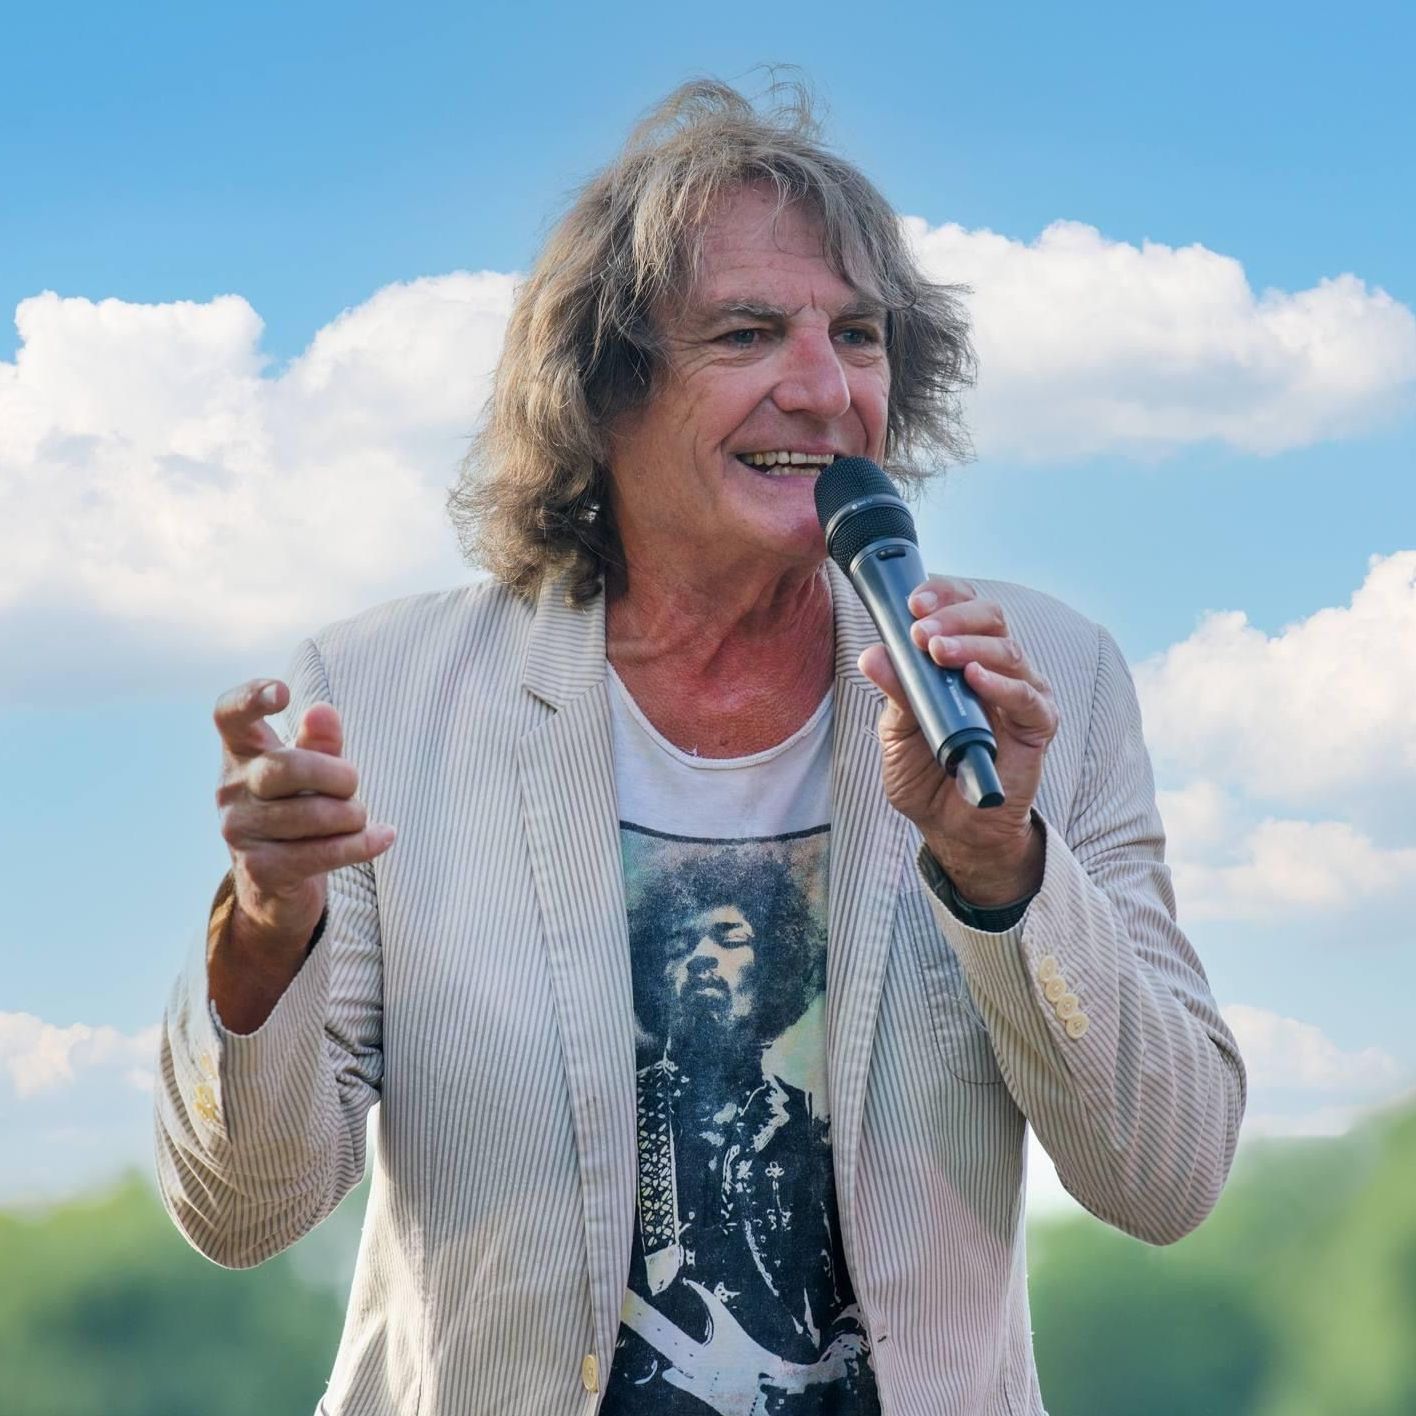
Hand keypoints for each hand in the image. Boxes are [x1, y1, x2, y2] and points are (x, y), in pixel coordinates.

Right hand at [214, 679, 394, 957]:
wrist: (277, 884)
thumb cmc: (300, 808)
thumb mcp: (314, 771)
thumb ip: (321, 742)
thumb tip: (323, 712)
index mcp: (242, 753)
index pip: (229, 715)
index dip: (250, 697)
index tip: (284, 692)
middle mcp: (231, 789)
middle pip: (287, 767)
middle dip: (338, 776)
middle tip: (353, 784)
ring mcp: (239, 831)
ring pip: (313, 814)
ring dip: (353, 815)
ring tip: (357, 817)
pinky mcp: (260, 869)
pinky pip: (323, 852)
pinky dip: (363, 844)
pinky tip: (385, 836)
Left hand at [857, 576, 1056, 904]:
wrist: (952, 827)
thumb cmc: (926, 773)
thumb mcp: (897, 732)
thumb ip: (895, 693)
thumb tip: (874, 655)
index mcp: (962, 657)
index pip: (962, 606)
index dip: (942, 595)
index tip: (912, 603)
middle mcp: (995, 667)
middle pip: (989, 617)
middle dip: (953, 617)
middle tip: (921, 631)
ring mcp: (1021, 694)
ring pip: (1007, 650)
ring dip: (970, 644)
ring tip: (937, 651)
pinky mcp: (1037, 725)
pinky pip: (1026, 697)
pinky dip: (1001, 684)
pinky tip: (974, 678)